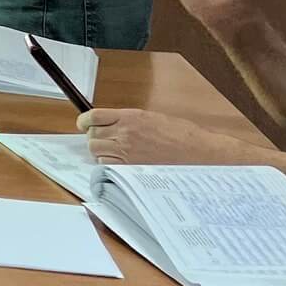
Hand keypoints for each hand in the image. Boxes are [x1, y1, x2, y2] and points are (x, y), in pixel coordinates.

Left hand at [79, 106, 256, 166]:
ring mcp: (127, 152)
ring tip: (119, 154)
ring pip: (96, 152)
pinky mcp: (131, 169)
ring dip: (102, 153)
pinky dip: (110, 166)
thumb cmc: (183, 136)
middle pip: (92, 136)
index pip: (93, 116)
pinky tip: (124, 164)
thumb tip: (113, 125)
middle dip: (96, 138)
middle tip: (107, 142)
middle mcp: (125, 133)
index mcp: (131, 116)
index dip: (85, 121)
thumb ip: (130, 121)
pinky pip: (107, 167)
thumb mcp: (154, 119)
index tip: (84, 124)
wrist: (202, 154)